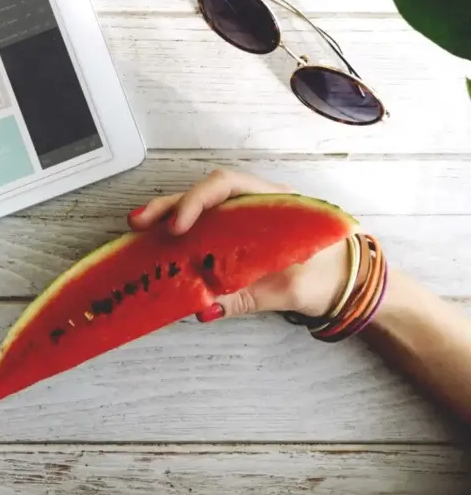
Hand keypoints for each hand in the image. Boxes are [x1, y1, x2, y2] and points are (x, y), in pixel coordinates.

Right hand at [128, 169, 349, 321]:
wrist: (356, 284)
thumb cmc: (332, 276)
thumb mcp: (291, 288)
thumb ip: (247, 296)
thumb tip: (203, 308)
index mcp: (275, 202)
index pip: (226, 186)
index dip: (196, 201)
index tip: (178, 226)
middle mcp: (257, 202)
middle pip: (206, 194)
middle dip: (170, 206)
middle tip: (138, 222)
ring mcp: (248, 218)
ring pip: (204, 209)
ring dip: (172, 216)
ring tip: (140, 229)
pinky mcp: (242, 236)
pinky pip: (209, 228)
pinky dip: (185, 234)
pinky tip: (163, 245)